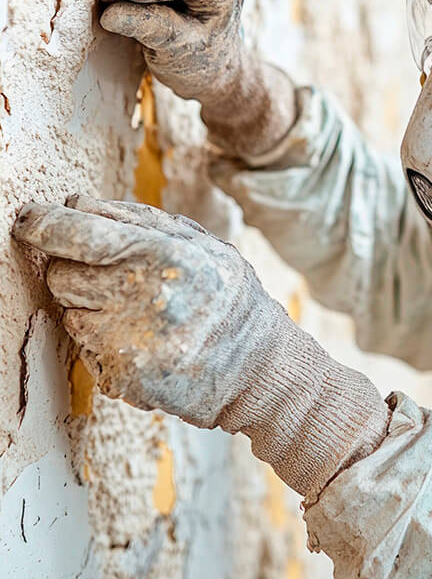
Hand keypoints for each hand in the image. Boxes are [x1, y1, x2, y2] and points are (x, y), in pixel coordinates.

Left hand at [13, 196, 389, 496]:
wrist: (256, 366)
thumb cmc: (226, 296)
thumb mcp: (200, 242)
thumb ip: (139, 219)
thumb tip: (77, 203)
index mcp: (161, 254)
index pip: (76, 231)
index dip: (43, 222)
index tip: (28, 218)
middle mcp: (140, 297)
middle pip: (60, 273)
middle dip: (76, 268)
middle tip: (116, 275)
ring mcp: (127, 341)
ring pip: (68, 311)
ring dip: (90, 305)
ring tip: (137, 310)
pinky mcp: (119, 375)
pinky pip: (82, 346)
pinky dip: (102, 339)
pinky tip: (141, 338)